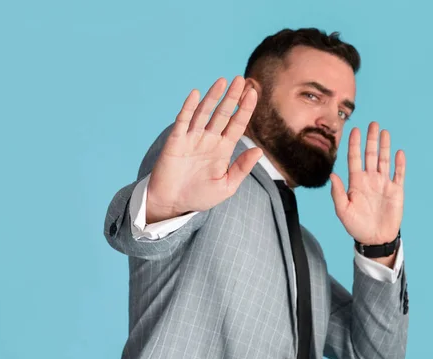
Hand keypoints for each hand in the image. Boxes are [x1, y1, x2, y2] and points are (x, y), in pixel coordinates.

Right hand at [146, 76, 262, 222]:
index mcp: (223, 149)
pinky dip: (188, 108)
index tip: (253, 92)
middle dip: (232, 97)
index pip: (237, 124)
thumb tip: (259, 150)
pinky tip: (196, 94)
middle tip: (241, 80)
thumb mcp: (226, 186)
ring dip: (213, 97)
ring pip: (204, 113)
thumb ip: (242, 168)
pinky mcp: (176, 142)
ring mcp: (192, 139)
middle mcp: (209, 140)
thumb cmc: (200, 196)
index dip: (245, 109)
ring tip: (223, 81)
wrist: (173, 205)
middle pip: (223, 114)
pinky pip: (183, 121)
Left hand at [330, 122, 405, 244]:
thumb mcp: (343, 211)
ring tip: (384, 132)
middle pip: (370, 155)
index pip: (354, 158)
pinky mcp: (396, 191)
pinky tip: (398, 152)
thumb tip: (332, 175)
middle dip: (371, 139)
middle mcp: (369, 179)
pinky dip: (399, 163)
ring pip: (384, 160)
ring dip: (384, 146)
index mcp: (356, 182)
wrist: (374, 239)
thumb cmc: (356, 226)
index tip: (354, 129)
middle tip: (373, 124)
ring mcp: (383, 184)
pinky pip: (398, 174)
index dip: (354, 144)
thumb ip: (338, 193)